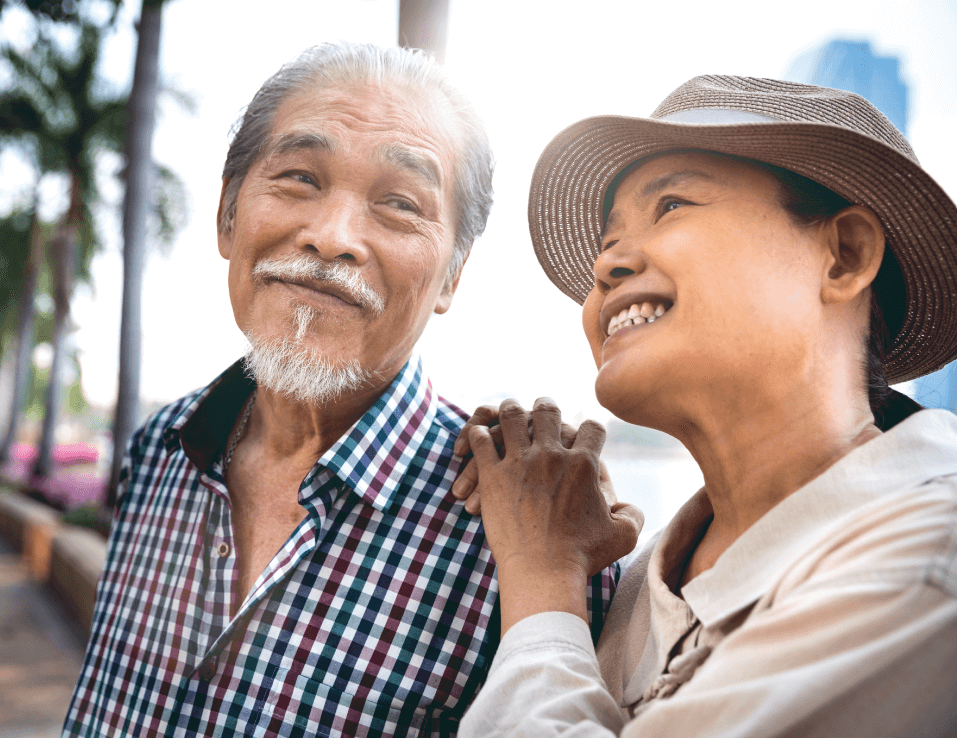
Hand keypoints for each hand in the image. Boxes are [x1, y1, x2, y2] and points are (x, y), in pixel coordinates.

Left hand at [467, 398, 643, 630]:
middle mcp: (552, 455)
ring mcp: (520, 462)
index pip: (592, 428)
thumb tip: (629, 508)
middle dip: (546, 407)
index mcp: (584, 464)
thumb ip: (632, 515)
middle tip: (542, 408)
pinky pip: (482, 441)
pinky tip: (478, 434)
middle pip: (548, 411)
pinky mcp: (493, 476)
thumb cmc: (582, 557)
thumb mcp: (622, 536)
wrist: (543, 573)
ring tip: (508, 410)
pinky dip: (478, 434)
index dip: (590, 429)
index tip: (584, 434)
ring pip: (513, 417)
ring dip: (510, 411)